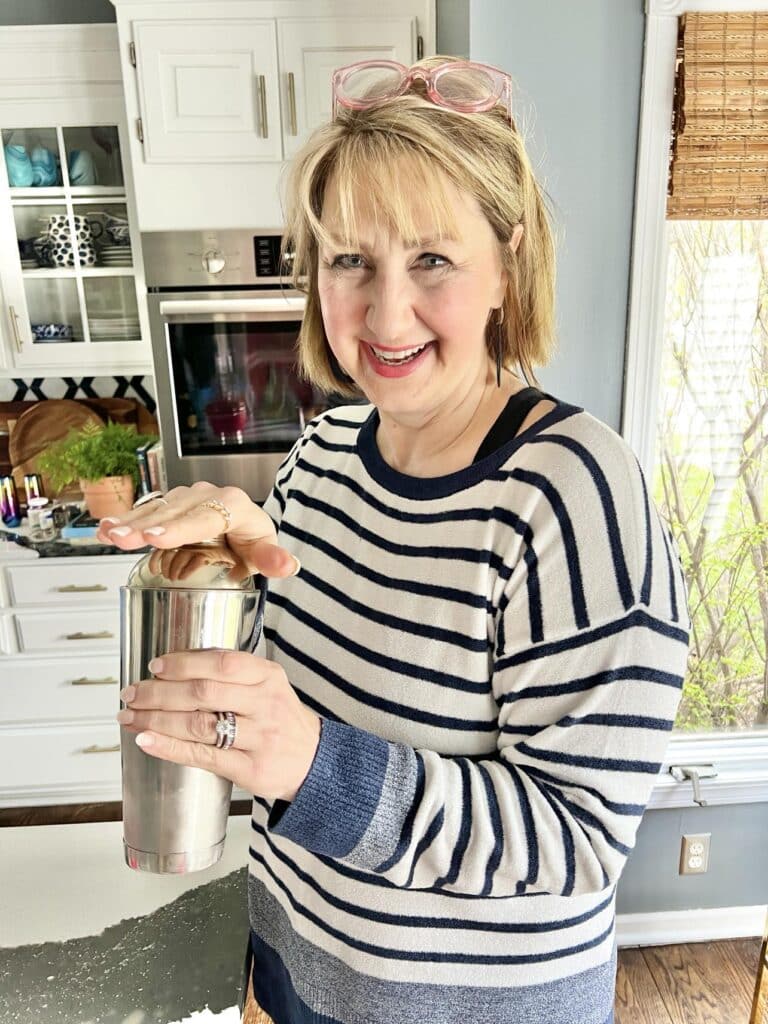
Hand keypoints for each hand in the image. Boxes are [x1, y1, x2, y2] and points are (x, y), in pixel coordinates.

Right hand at [95, 481, 298, 579]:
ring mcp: (184, 499)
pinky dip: (124, 521)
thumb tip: (286, 565)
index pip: (205, 517)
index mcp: (234, 505)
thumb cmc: (251, 539)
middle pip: (173, 512)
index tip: (158, 537)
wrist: (241, 529)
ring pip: (155, 510)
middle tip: (121, 539)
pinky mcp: (168, 506)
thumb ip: (272, 559)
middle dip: (145, 526)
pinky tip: (104, 530)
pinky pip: (145, 512)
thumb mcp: (264, 551)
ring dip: (128, 523)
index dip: (180, 528)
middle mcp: (206, 496)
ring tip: (107, 534)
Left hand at [117, 649, 320, 801]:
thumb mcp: (269, 686)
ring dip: (157, 719)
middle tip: (132, 692)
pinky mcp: (250, 769)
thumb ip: (233, 674)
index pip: (222, 663)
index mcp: (269, 677)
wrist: (314, 762)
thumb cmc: (282, 720)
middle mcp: (266, 705)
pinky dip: (169, 747)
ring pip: (199, 724)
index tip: (156, 666)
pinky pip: (203, 756)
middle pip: (204, 693)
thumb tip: (180, 665)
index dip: (185, 663)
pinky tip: (147, 740)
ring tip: (131, 716)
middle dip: (160, 692)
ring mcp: (259, 738)